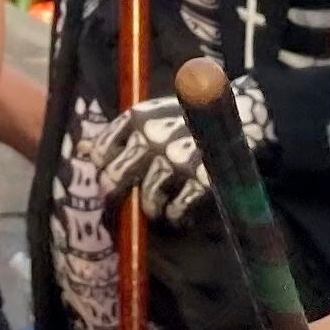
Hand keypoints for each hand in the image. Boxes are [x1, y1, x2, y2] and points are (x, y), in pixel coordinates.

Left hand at [89, 74, 271, 222]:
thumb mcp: (154, 116)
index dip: (103, 170)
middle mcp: (152, 135)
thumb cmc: (190, 119)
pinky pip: (178, 210)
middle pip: (114, 179)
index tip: (111, 178)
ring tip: (161, 208)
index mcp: (138, 117)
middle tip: (126, 204)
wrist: (244, 112)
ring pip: (146, 199)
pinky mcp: (202, 177)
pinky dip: (178, 217)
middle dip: (116, 197)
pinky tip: (182, 214)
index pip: (102, 151)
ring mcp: (176, 157)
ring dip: (151, 209)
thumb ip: (122, 133)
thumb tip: (85, 149)